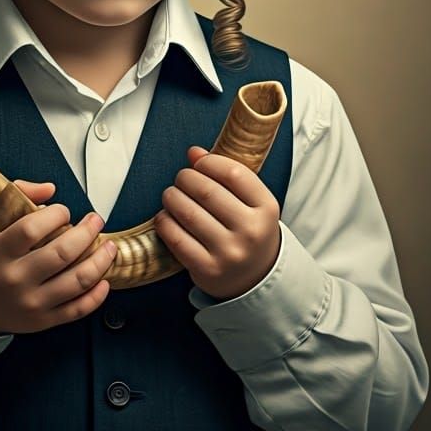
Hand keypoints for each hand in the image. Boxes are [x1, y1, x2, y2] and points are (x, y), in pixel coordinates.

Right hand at [0, 180, 117, 335]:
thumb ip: (14, 197)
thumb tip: (49, 189)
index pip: (32, 229)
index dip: (55, 214)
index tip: (62, 210)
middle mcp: (13, 280)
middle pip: (61, 254)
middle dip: (87, 232)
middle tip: (95, 220)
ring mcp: (29, 304)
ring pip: (77, 281)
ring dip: (101, 261)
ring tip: (108, 246)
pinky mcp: (41, 321)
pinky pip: (78, 309)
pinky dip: (97, 294)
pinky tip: (103, 278)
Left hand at [153, 145, 281, 301]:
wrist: (255, 278)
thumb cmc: (247, 230)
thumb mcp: (249, 202)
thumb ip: (225, 174)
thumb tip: (193, 152)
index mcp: (266, 209)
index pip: (234, 173)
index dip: (209, 162)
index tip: (199, 163)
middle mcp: (251, 231)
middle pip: (206, 191)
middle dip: (185, 178)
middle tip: (181, 178)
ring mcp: (229, 252)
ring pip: (187, 212)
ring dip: (171, 197)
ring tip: (171, 195)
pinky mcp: (207, 269)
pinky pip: (176, 238)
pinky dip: (164, 222)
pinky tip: (165, 216)